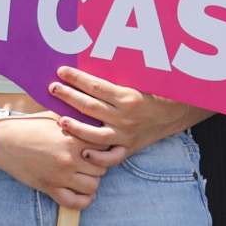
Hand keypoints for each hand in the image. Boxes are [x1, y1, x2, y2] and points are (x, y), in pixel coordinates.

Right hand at [0, 113, 112, 209]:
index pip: (104, 146)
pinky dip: (84, 201)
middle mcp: (70, 158)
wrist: (3, 140)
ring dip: (92, 181)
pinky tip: (85, 194)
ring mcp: (60, 176)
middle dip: (100, 164)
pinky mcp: (50, 188)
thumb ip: (76, 120)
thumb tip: (95, 121)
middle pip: (102, 167)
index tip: (100, 145)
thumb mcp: (55, 116)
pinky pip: (75, 202)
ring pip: (93, 186)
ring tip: (86, 174)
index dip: (105, 145)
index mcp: (73, 138)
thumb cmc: (29, 125)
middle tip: (93, 160)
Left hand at [48, 65, 194, 156]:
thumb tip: (89, 66)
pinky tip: (83, 153)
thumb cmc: (151, 93)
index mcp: (126, 97)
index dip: (77, 78)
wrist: (173, 114)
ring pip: (97, 134)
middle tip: (52, 88)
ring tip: (60, 121)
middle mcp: (125, 117)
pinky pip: (112, 157)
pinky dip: (98, 158)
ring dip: (77, 128)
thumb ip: (114, 78)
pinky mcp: (128, 149)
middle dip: (69, 97)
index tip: (61, 71)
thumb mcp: (136, 81)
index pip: (95, 86)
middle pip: (91, 107)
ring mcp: (125, 135)